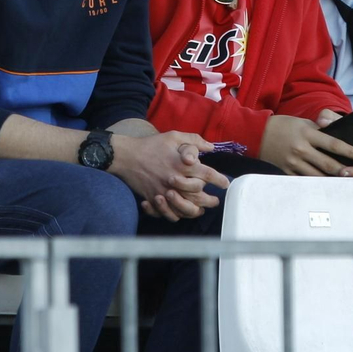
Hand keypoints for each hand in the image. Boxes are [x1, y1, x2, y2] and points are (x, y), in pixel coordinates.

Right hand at [110, 131, 229, 221]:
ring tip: (202, 209)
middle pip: (199, 195)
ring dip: (197, 210)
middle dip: (211, 199)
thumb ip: (194, 140)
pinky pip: (169, 213)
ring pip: (185, 208)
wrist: (126, 156)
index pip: (206, 174)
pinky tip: (183, 212)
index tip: (226, 183)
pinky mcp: (154, 199)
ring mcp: (164, 191)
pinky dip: (178, 215)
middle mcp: (174, 180)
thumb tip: (211, 147)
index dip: (219, 180)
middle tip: (216, 200)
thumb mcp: (173, 136)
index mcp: (181, 164)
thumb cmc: (151, 145)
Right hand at [260, 113, 352, 176]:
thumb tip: (338, 134)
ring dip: (333, 179)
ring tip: (345, 181)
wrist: (256, 134)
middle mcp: (301, 149)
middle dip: (345, 170)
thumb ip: (320, 129)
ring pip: (318, 176)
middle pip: (328, 164)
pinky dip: (316, 184)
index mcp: (307, 133)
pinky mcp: (286, 172)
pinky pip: (304, 181)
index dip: (350, 151)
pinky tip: (326, 186)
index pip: (333, 143)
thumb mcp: (302, 122)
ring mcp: (293, 162)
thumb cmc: (283, 126)